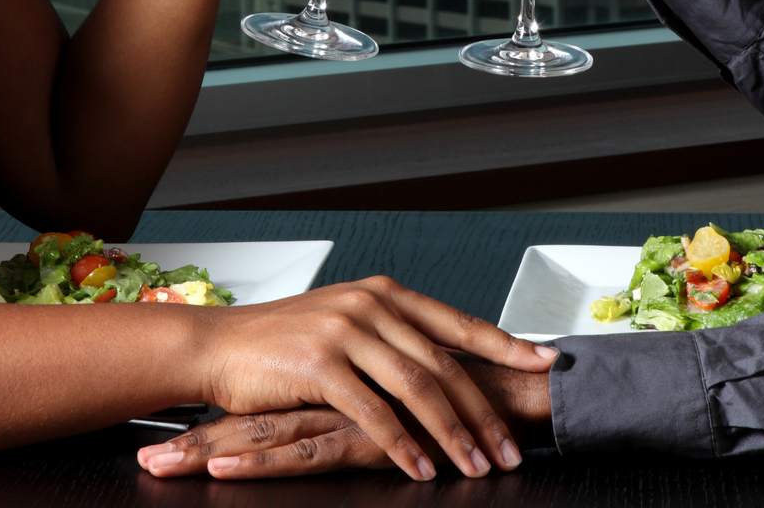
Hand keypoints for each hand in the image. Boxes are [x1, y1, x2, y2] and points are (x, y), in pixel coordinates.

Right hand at [170, 277, 556, 481]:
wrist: (218, 346)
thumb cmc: (280, 342)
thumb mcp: (344, 325)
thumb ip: (391, 337)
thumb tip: (441, 364)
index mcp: (384, 294)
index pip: (457, 323)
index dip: (505, 344)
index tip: (546, 364)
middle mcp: (371, 305)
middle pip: (444, 365)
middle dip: (483, 412)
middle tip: (513, 447)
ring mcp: (346, 332)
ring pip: (418, 389)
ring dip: (453, 435)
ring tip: (478, 466)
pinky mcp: (320, 366)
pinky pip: (375, 414)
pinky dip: (404, 446)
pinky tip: (423, 469)